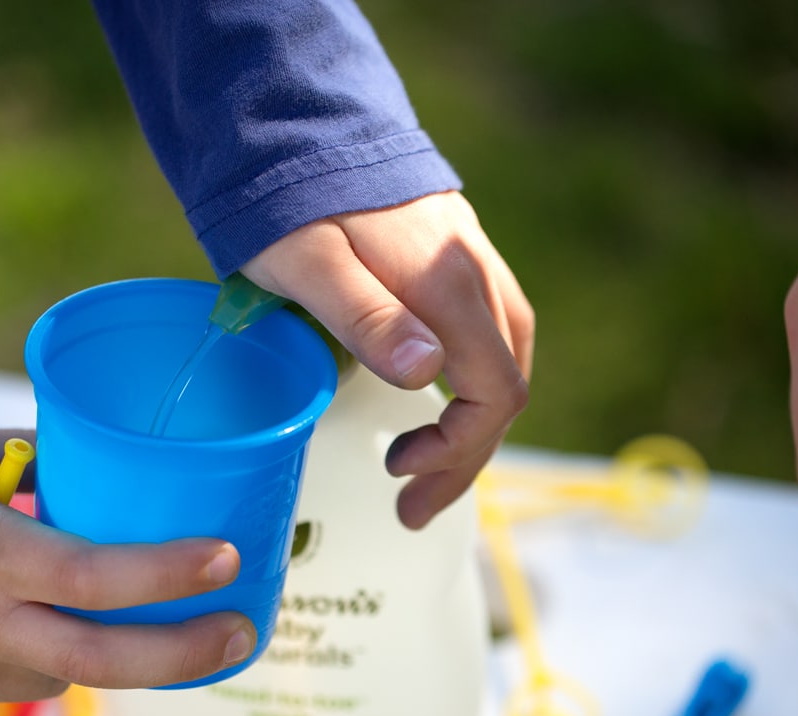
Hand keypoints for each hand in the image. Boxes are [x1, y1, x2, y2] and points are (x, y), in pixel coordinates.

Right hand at [0, 420, 252, 714]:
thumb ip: (28, 458)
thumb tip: (88, 460)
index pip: (101, 577)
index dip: (173, 574)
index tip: (229, 560)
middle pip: (104, 662)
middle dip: (185, 655)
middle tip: (240, 633)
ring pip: (54, 678)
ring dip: (93, 650)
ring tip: (111, 613)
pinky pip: (0, 687)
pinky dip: (26, 659)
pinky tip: (17, 625)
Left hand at [241, 190, 534, 529]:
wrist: (301, 127)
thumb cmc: (292, 203)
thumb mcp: (311, 265)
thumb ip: (367, 318)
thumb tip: (426, 374)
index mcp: (449, 288)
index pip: (493, 396)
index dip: (457, 451)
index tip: (402, 474)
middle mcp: (477, 277)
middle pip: (505, 388)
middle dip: (465, 456)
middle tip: (412, 505)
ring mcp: (473, 264)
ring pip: (503, 362)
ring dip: (471, 425)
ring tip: (424, 467)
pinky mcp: (457, 258)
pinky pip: (488, 335)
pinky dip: (471, 385)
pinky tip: (438, 402)